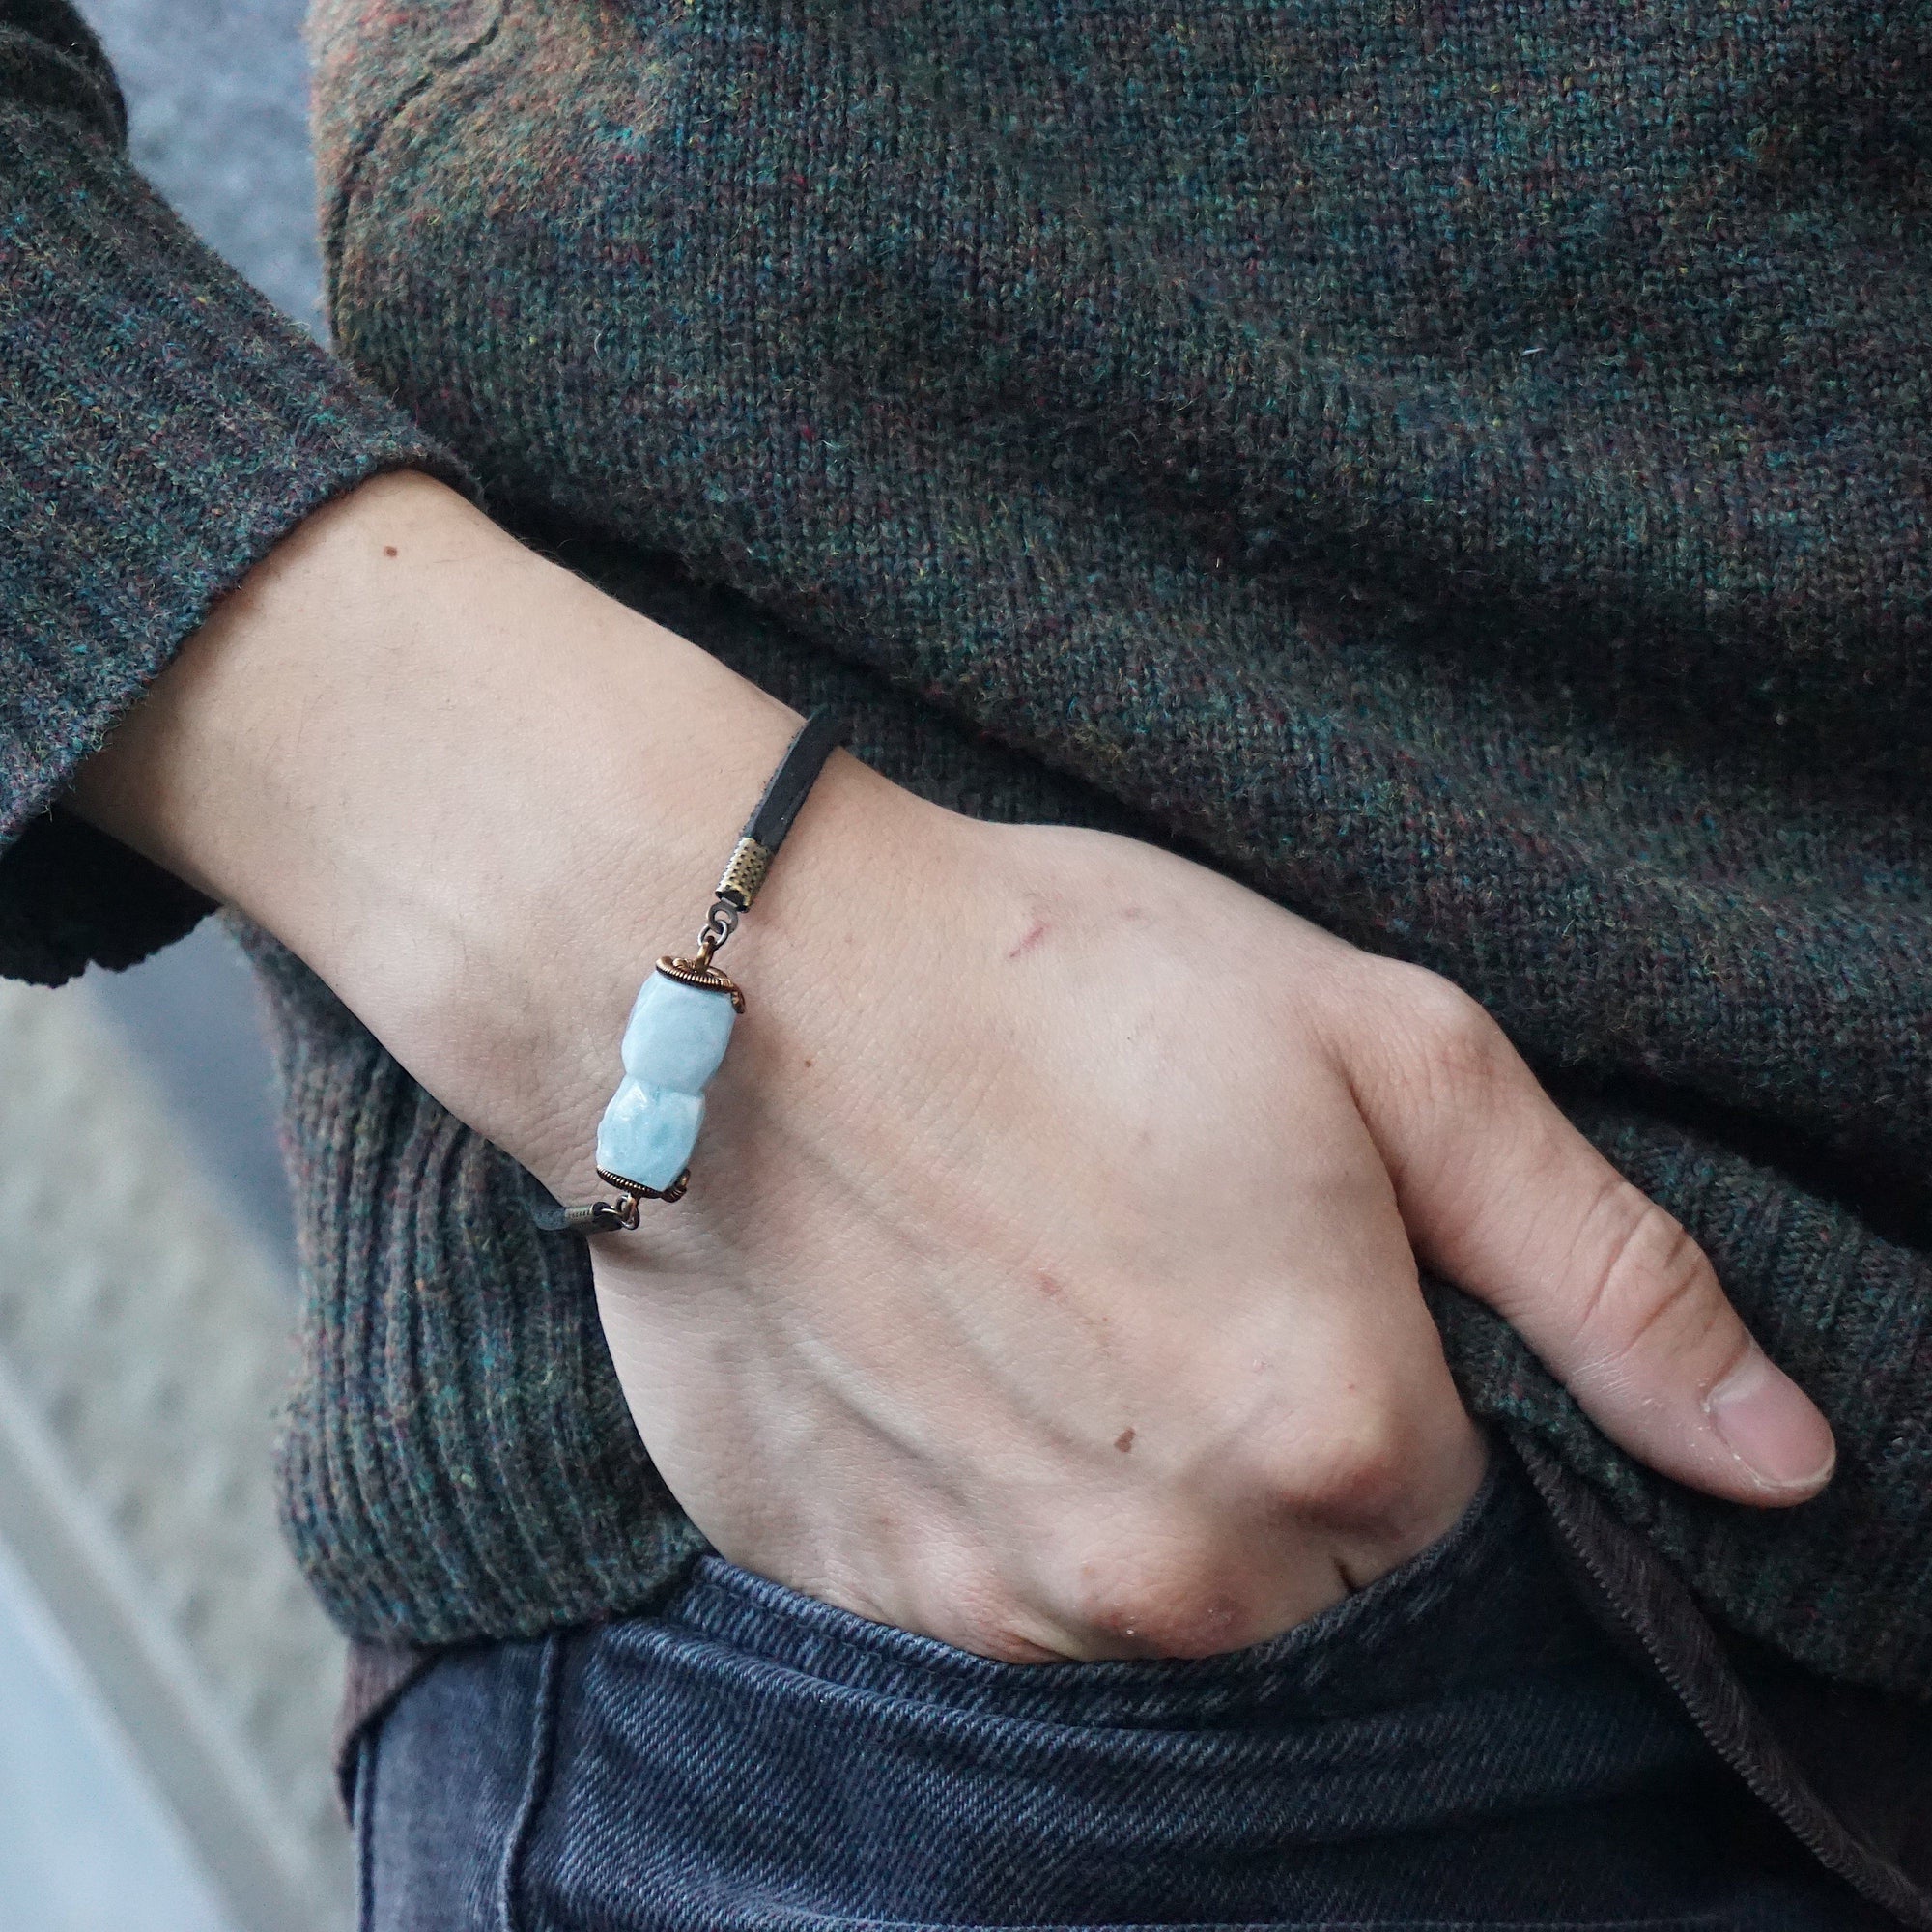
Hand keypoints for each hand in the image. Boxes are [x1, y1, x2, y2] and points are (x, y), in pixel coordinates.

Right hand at [70, 473, 1833, 1664]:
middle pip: (1301, 1562)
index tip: (1273, 1236)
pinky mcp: (862, 1577)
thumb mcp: (1388, 1053)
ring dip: (1118, 1463)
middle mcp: (1178, 1569)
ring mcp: (1004, 1593)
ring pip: (1143, 1585)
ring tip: (1028, 1278)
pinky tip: (932, 1333)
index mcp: (1338, 1439)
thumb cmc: (1064, 974)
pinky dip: (983, 1485)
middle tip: (1141, 1236)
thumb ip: (1604, 1276)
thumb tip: (1781, 1459)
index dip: (1371, 1353)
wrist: (734, 980)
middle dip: (1260, 1424)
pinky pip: (988, 1582)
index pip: (1446, 1490)